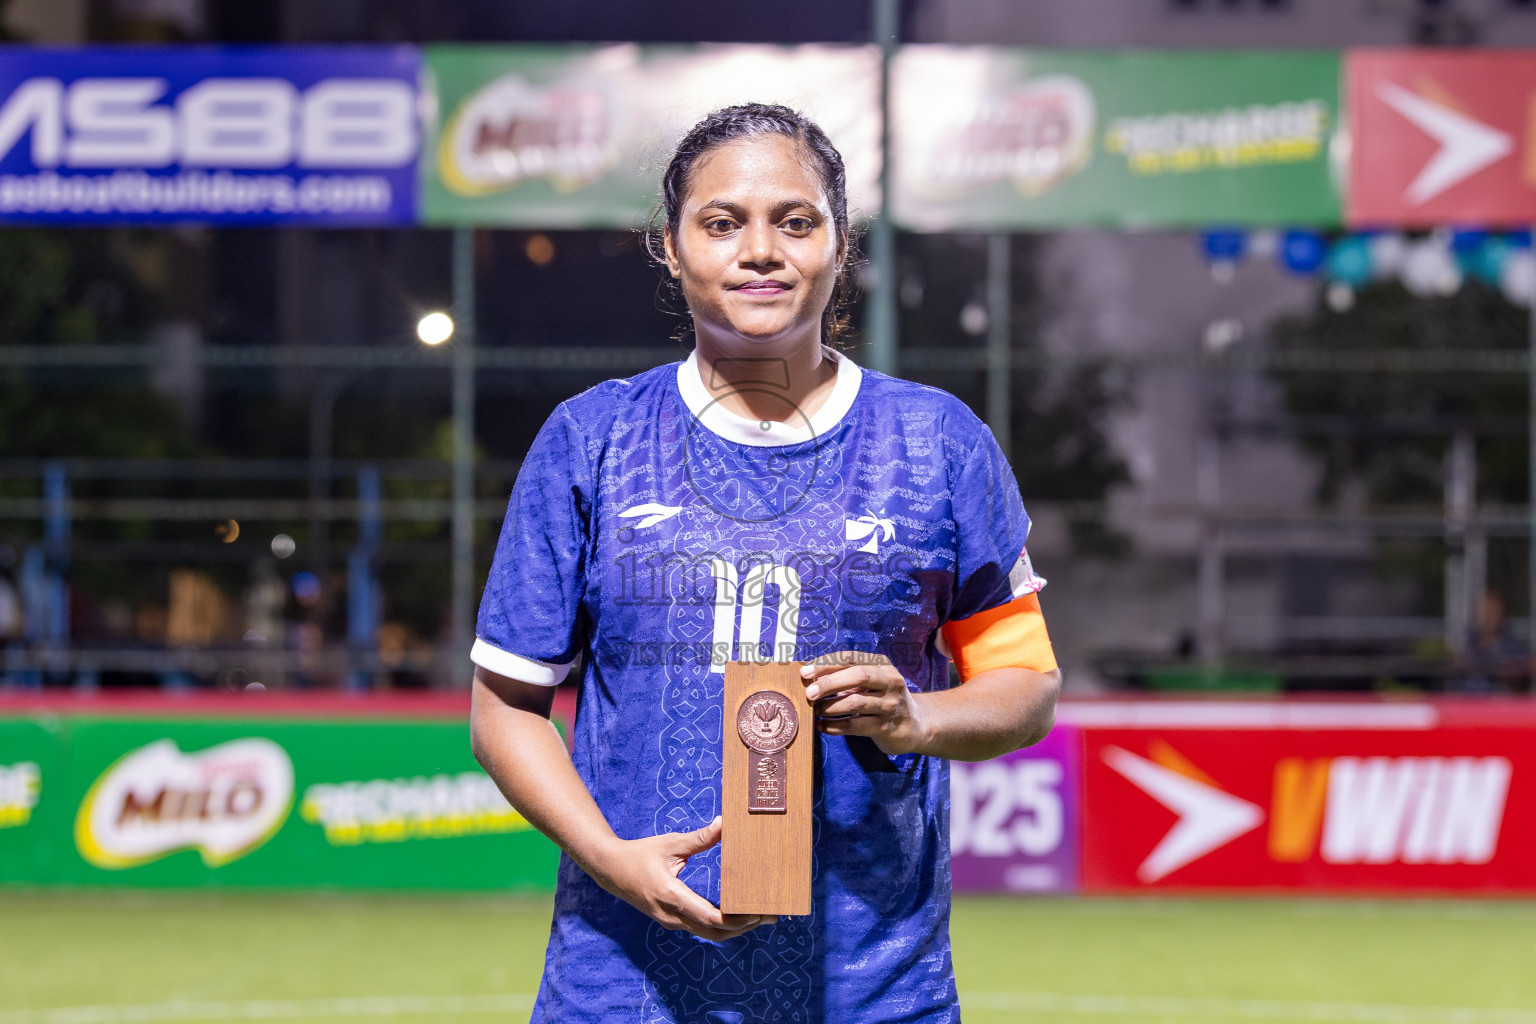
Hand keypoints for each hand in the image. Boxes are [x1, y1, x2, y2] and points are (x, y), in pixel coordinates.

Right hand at [584, 816, 773, 941]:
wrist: (610, 871)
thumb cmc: (640, 854)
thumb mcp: (670, 843)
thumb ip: (699, 838)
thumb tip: (724, 824)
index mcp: (671, 896)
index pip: (709, 918)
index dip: (737, 919)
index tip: (759, 910)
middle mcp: (672, 916)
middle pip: (715, 933)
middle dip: (745, 927)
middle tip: (770, 914)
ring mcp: (671, 922)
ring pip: (709, 935)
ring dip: (735, 930)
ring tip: (760, 916)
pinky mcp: (671, 921)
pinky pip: (700, 929)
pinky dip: (721, 926)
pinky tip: (737, 915)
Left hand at [801, 651, 928, 755]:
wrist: (916, 726)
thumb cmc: (884, 699)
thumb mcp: (873, 682)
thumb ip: (847, 676)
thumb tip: (810, 676)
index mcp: (883, 666)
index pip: (852, 658)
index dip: (827, 664)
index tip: (805, 671)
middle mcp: (890, 682)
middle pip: (858, 676)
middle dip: (829, 683)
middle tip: (809, 693)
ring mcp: (890, 705)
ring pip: (855, 703)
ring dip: (830, 707)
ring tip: (815, 711)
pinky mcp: (886, 728)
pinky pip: (855, 726)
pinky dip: (835, 726)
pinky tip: (823, 726)